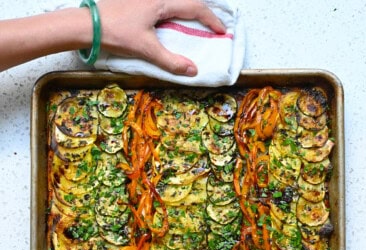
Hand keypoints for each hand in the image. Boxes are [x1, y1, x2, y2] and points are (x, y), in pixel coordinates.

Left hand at [97, 0, 225, 75]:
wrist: (88, 24)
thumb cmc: (117, 32)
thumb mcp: (146, 49)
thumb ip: (171, 61)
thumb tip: (193, 71)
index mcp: (162, 1)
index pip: (195, 7)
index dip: (211, 20)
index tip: (221, 31)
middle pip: (186, 0)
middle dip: (202, 12)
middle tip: (212, 26)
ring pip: (173, 0)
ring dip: (186, 10)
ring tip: (195, 24)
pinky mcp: (137, 0)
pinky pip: (162, 3)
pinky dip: (173, 10)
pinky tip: (170, 22)